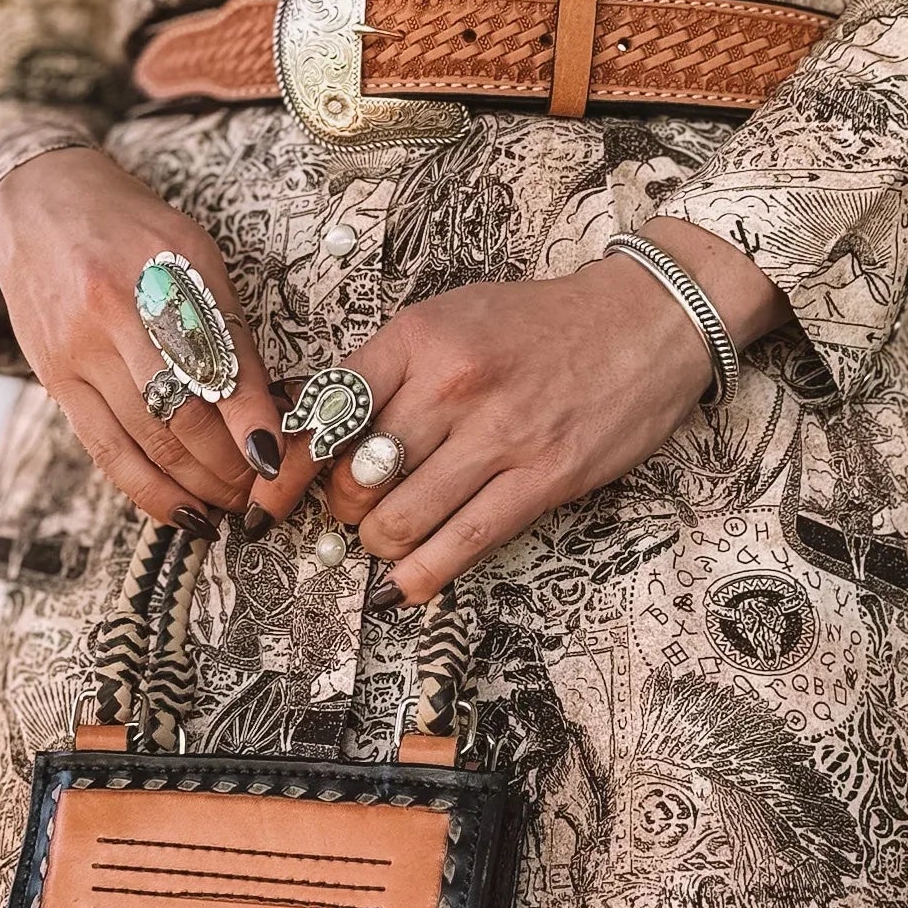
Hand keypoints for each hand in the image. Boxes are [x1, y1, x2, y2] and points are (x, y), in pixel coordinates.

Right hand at [0, 147, 285, 531]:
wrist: (37, 200)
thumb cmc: (131, 228)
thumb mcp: (191, 252)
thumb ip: (227, 322)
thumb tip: (271, 404)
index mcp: (164, 271)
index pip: (217, 362)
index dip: (249, 420)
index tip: (275, 459)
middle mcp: (117, 313)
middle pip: (181, 413)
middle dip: (228, 465)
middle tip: (261, 492)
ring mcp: (79, 350)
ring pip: (146, 441)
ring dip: (196, 486)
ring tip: (230, 507)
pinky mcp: (53, 378)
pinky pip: (104, 450)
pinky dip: (147, 489)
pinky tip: (180, 511)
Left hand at [249, 218, 788, 602]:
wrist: (644, 320)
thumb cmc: (539, 324)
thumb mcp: (450, 319)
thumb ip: (386, 370)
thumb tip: (312, 426)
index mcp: (418, 339)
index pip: (324, 415)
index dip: (282, 472)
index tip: (264, 506)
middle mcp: (452, 386)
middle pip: (354, 478)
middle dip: (340, 511)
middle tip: (352, 512)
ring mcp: (501, 436)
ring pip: (400, 520)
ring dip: (378, 546)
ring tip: (385, 541)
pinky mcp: (545, 479)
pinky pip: (465, 544)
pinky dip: (422, 577)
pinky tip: (405, 587)